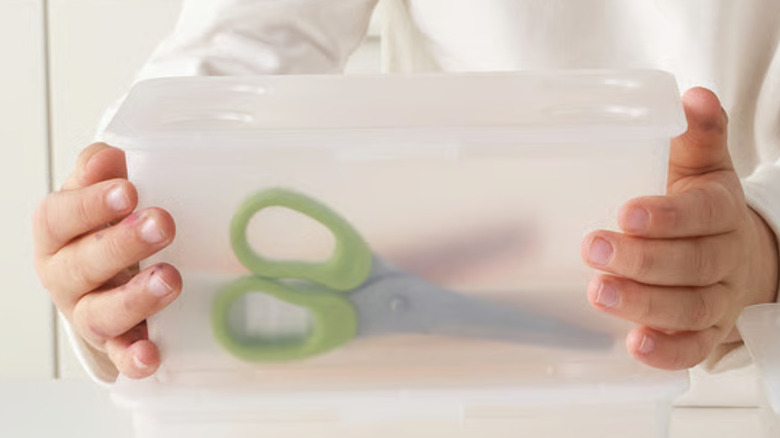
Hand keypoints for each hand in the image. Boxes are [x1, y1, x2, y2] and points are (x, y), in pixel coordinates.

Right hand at [33, 143, 179, 378]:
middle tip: (162, 225)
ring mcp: (88, 313)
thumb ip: (101, 172)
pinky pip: (121, 355)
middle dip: (122, 244)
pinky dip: (134, 357)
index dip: (91, 205)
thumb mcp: (99, 194)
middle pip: (82, 265)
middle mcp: (65, 276)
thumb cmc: (103, 227)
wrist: (105, 279)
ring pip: (99, 313)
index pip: (60, 217)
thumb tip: (110, 155)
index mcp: (57, 233)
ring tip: (169, 278)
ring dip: (134, 298)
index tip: (129, 191)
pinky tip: (151, 354)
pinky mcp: (115, 343)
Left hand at [582, 87, 778, 369]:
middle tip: (593, 249)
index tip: (626, 212)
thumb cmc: (703, 206)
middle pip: (692, 264)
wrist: (738, 254)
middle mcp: (724, 259)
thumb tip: (691, 97)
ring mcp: (718, 301)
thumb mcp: (701, 167)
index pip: (703, 214)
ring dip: (646, 304)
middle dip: (643, 259)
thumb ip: (696, 136)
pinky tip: (634, 346)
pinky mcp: (706, 333)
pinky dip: (667, 352)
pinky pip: (693, 349)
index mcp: (721, 212)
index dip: (668, 216)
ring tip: (601, 295)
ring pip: (690, 308)